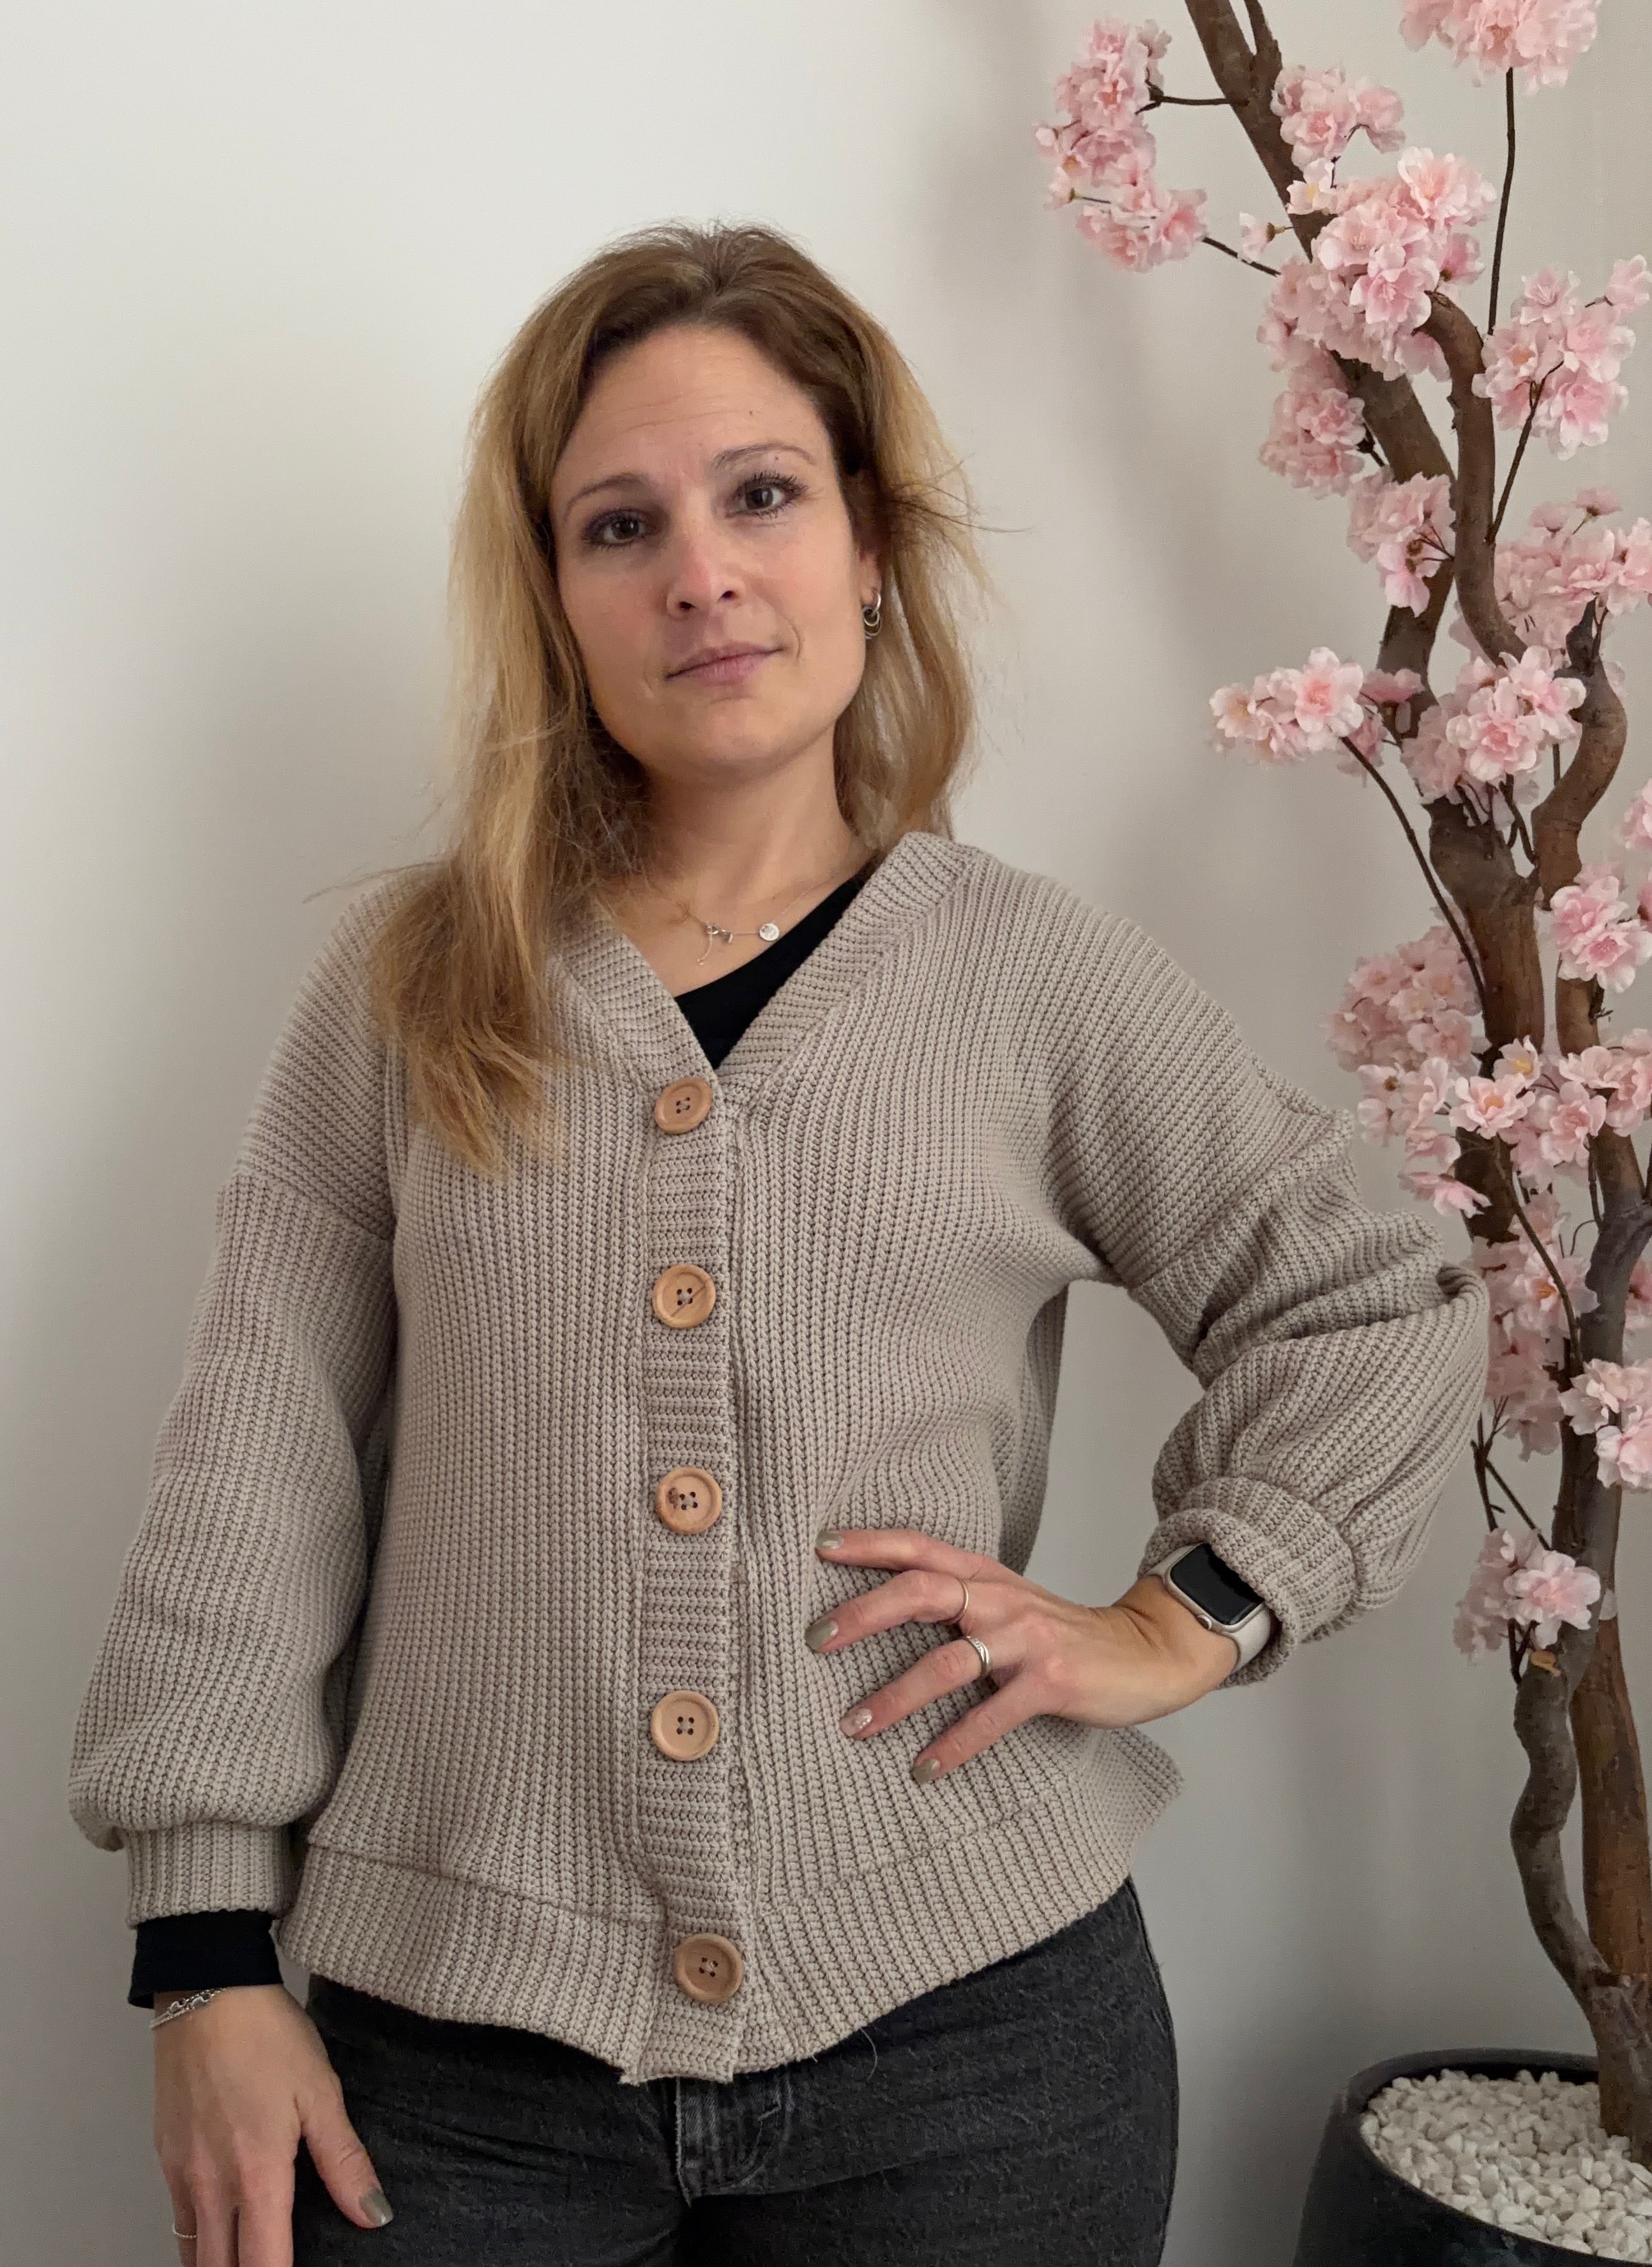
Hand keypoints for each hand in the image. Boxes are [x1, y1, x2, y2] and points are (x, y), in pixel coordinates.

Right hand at [153, 1982, 392, 2264]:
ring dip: (221, 2265)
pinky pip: (179, 2220)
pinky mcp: (166, 2158)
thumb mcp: (320, 2092)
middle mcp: (212, 2185)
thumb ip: (345, 2161)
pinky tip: (224, 2230)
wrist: (207, 1989)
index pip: (264, 2266)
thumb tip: (374, 2214)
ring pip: (194, 2253)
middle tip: (277, 2263)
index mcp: (257, 2174)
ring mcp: (182, 2174)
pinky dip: (199, 2240)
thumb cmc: (266, 2035)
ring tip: (252, 2256)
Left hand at [808, 1525, 1242, 1785]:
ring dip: (896, 1695)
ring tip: (854, 1724)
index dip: (870, 1543)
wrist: (1145, 1652)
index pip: (920, 1546)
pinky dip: (954, 1744)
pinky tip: (923, 1769)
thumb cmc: (1061, 1634)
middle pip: (922, 1590)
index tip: (820, 1545)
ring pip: (947, 1661)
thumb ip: (956, 1600)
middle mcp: (1000, 1598)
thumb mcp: (1007, 1602)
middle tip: (815, 1639)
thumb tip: (879, 1614)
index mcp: (985, 1574)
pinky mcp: (1050, 1683)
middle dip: (864, 1612)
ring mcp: (1026, 1639)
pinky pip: (990, 1716)